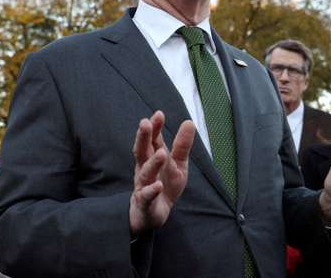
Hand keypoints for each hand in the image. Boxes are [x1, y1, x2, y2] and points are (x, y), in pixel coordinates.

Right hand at [129, 111, 195, 236]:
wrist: (152, 215)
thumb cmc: (164, 186)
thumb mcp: (177, 164)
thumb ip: (181, 145)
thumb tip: (189, 122)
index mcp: (152, 158)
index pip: (152, 141)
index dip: (154, 128)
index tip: (158, 114)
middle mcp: (144, 169)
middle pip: (142, 152)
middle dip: (143, 138)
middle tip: (145, 123)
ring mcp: (143, 186)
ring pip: (145, 173)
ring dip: (153, 163)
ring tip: (161, 153)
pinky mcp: (145, 204)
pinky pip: (147, 197)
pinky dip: (152, 191)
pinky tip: (158, 185)